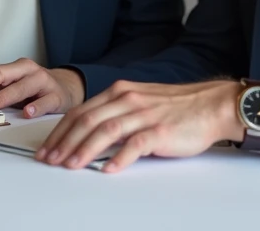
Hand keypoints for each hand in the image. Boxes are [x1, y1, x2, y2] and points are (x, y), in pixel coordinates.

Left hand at [0, 58, 85, 117]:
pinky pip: (46, 101)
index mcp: (16, 68)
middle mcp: (29, 71)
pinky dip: (36, 107)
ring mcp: (44, 82)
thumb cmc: (35, 89)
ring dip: (6, 96)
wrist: (68, 88)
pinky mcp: (57, 96)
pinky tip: (27, 112)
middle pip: (4, 75)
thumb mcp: (11, 87)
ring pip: (23, 86)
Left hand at [36, 79, 241, 172]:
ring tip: (71, 165)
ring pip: (106, 130)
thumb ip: (115, 111)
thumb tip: (88, 133)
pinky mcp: (160, 130)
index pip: (81, 111)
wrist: (211, 104)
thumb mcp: (140, 101)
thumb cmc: (177, 106)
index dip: (60, 131)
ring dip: (84, 149)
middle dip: (65, 141)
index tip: (48, 147)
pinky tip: (108, 169)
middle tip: (51, 159)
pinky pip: (135, 144)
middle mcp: (128, 99)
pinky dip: (119, 157)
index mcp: (120, 91)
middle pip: (87, 120)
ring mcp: (144, 114)